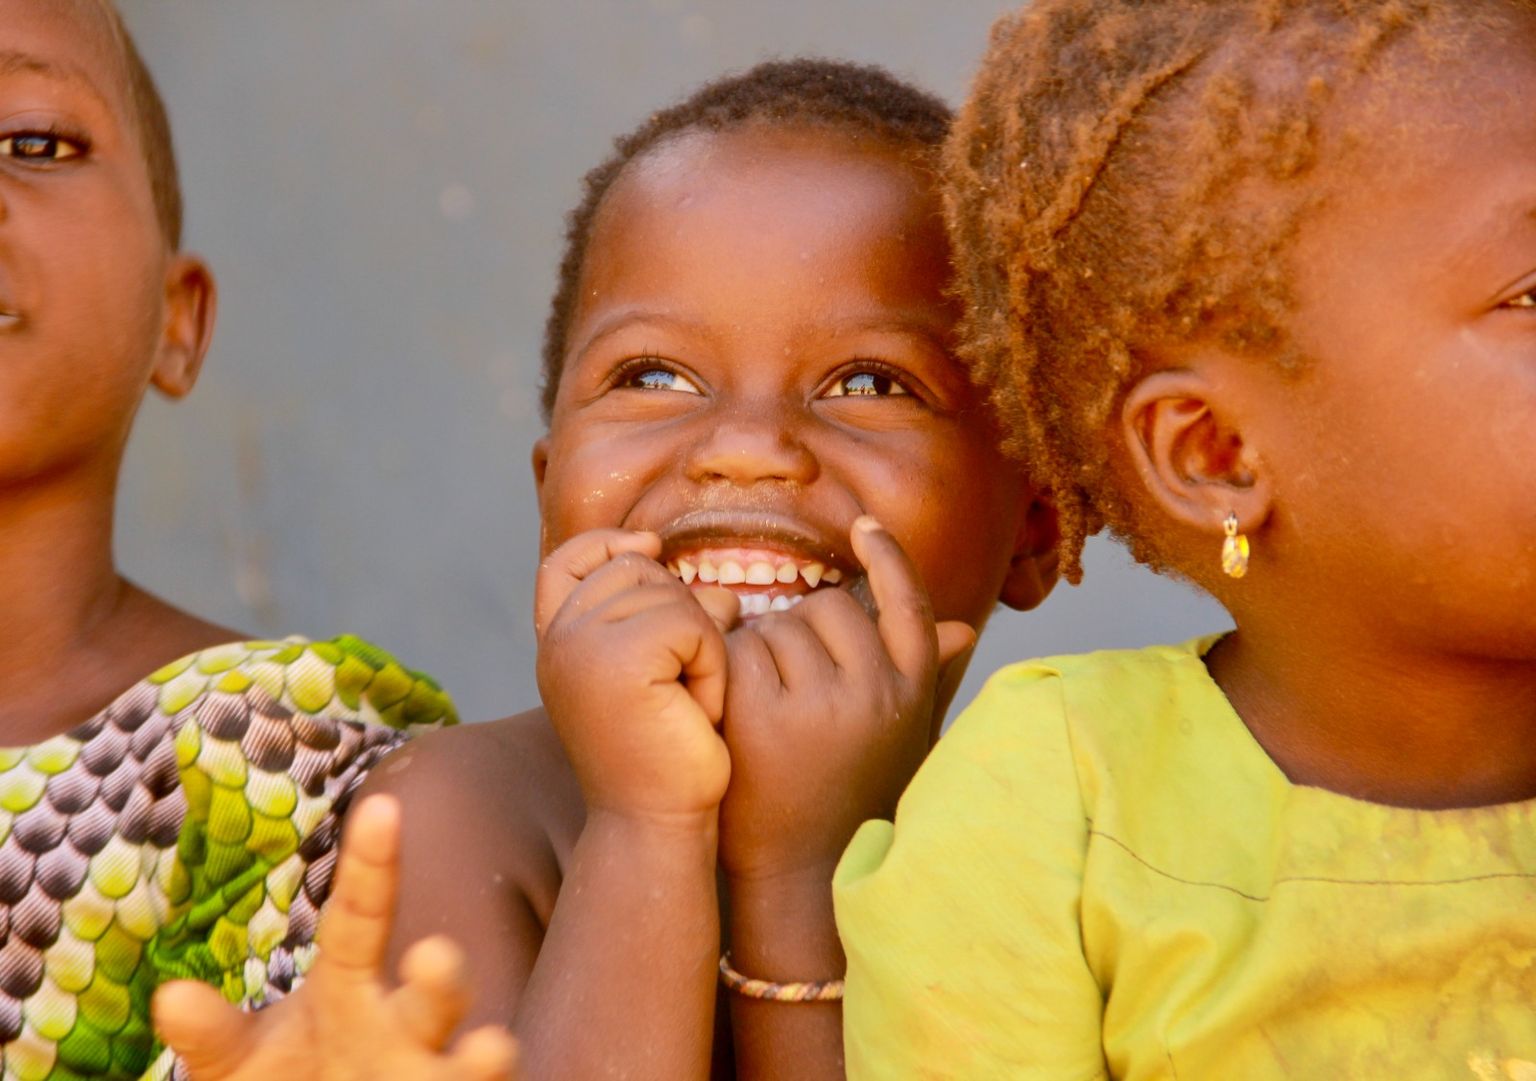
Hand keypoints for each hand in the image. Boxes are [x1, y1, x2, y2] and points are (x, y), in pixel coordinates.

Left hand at [153, 796, 519, 1080]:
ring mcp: (433, 1076)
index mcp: (350, 989)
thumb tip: (171, 999)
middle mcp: (406, 1027)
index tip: (381, 805)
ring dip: (486, 1057)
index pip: (361, 917)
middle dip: (442, 976)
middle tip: (432, 956)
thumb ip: (213, 1036)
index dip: (371, 864)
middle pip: (436, 994)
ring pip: (472, 1064)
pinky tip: (489, 1057)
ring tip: (493, 1048)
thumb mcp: (237, 1062)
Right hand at [535, 529, 738, 820]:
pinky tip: (697, 709)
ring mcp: (580, 647)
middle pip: (633, 569)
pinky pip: (691, 624)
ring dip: (699, 643)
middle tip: (679, 684)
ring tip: (686, 700)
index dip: (608, 544)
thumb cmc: (668, 755)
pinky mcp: (618, 660)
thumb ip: (670, 620)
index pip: (566, 562)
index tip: (651, 547)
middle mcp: (557, 641)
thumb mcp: (663, 675)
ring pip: (667, 593)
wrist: (657, 825)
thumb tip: (718, 589)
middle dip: (678, 613)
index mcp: (555, 644)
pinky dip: (710, 664)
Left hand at [717, 517, 973, 882]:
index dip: (888, 558)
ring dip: (762, 650)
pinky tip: (732, 709)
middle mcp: (874, 692)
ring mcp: (819, 702)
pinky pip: (740, 648)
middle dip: (800, 631)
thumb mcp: (900, 739)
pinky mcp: (762, 713)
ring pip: (780, 623)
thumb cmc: (847, 802)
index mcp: (910, 693)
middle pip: (829, 608)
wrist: (799, 879)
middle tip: (788, 688)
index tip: (864, 525)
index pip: (907, 603)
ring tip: (764, 710)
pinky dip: (728, 668)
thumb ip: (924, 676)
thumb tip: (962, 624)